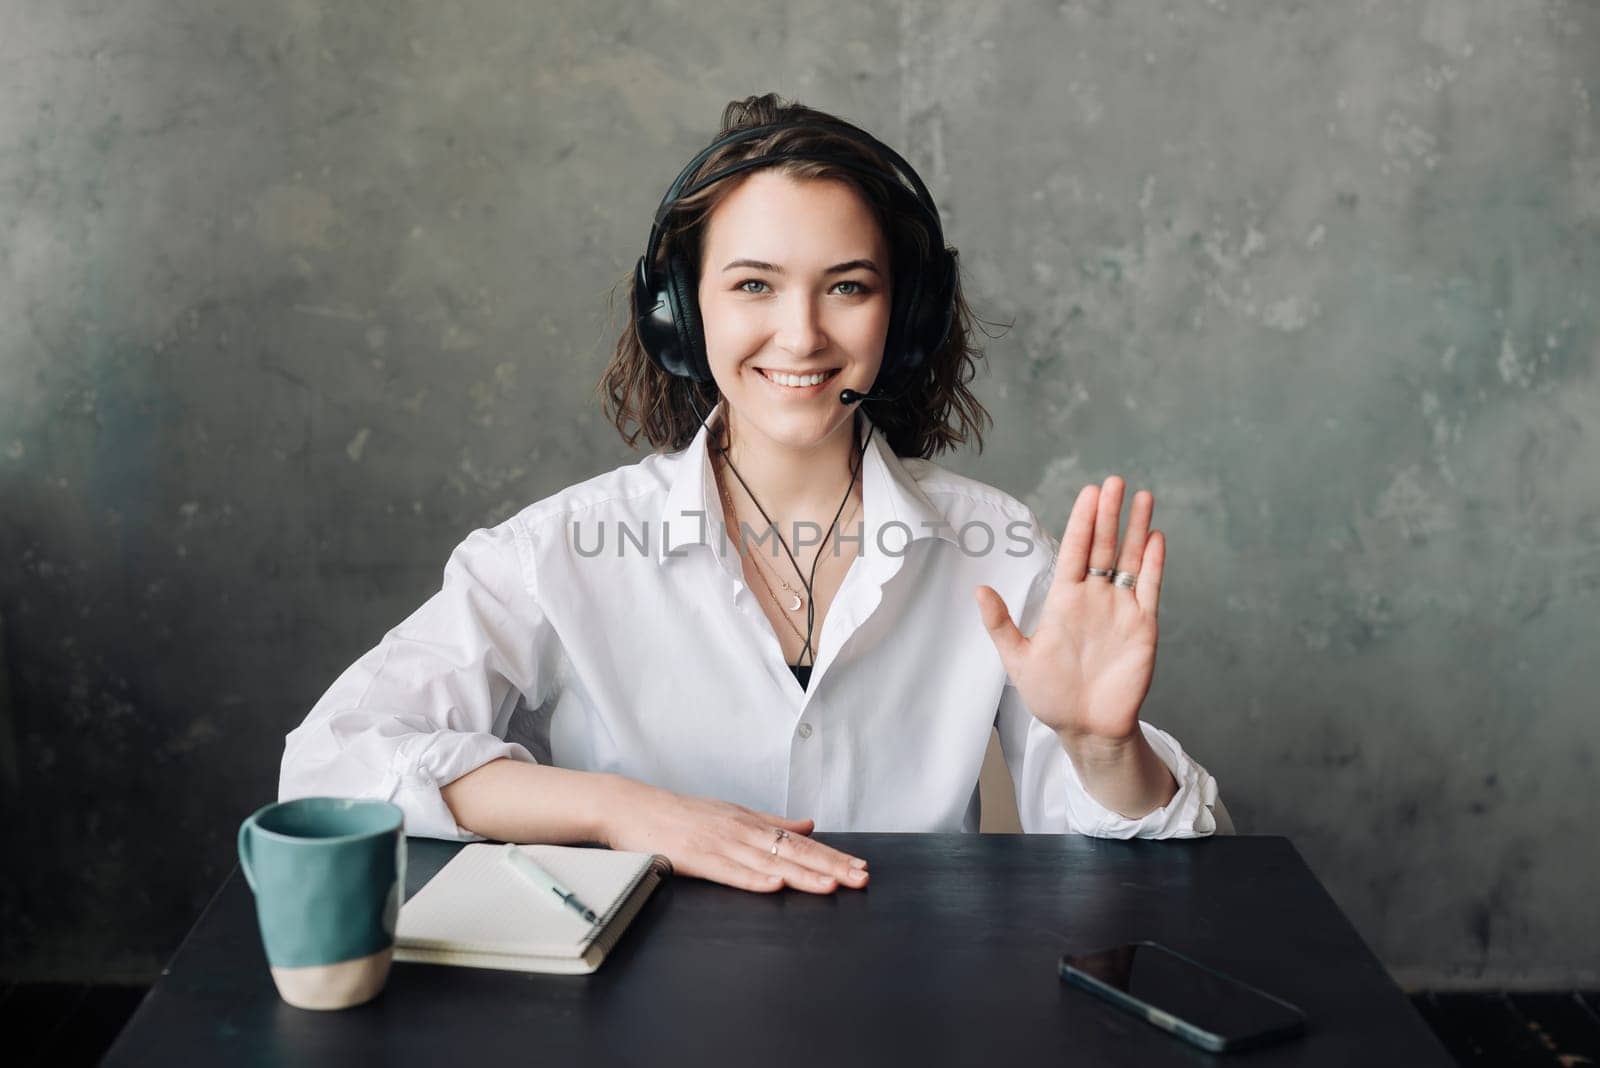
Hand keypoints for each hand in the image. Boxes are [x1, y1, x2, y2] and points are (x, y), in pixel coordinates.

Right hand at [599, 779, 869, 893]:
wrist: (632, 806)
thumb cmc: (680, 814)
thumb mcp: (732, 813)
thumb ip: (771, 822)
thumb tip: (808, 825)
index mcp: (751, 822)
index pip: (800, 842)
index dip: (832, 856)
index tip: (860, 868)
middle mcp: (741, 830)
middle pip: (793, 851)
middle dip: (830, 866)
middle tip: (860, 878)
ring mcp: (720, 843)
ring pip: (768, 861)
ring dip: (802, 875)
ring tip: (831, 886)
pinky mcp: (696, 857)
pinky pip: (729, 871)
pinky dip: (752, 878)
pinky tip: (774, 885)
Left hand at [974, 475, 1164, 747]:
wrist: (1087, 728)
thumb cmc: (1050, 696)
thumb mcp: (1017, 659)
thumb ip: (1000, 624)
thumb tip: (979, 589)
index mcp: (1065, 600)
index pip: (1075, 550)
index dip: (1082, 521)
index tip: (1089, 493)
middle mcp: (1095, 598)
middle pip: (1104, 546)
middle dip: (1109, 514)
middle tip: (1114, 482)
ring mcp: (1121, 610)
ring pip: (1130, 560)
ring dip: (1137, 529)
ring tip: (1143, 497)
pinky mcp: (1143, 627)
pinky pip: (1149, 588)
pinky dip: (1153, 564)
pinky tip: (1156, 538)